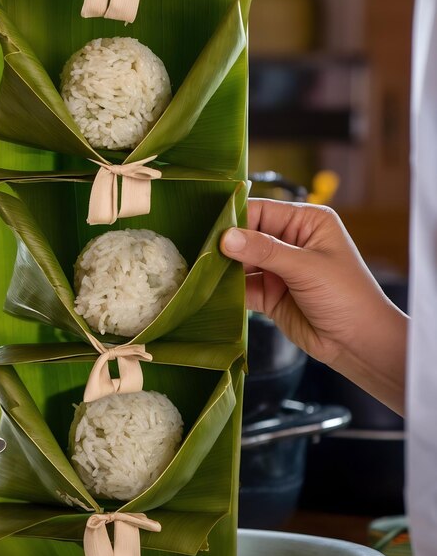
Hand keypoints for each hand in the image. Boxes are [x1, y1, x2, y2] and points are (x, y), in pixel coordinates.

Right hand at [220, 198, 406, 414]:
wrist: (358, 344)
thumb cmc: (347, 297)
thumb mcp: (307, 267)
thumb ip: (265, 251)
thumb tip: (227, 237)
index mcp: (305, 223)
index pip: (262, 211)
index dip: (236, 218)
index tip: (210, 227)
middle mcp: (289, 242)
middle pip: (246, 236)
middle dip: (225, 245)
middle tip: (199, 250)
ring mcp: (277, 269)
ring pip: (240, 262)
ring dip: (223, 268)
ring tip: (200, 270)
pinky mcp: (268, 294)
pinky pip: (241, 286)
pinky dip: (227, 289)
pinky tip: (210, 290)